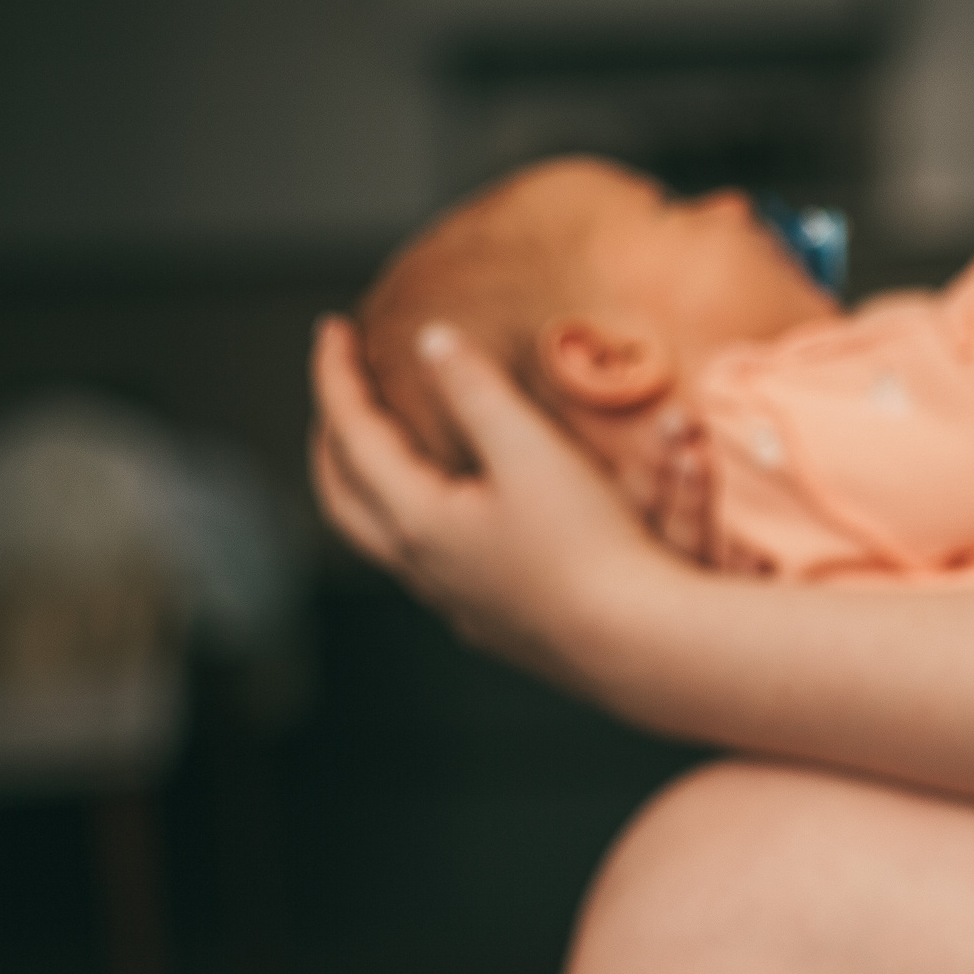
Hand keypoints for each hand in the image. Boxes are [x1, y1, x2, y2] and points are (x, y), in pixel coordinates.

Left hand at [309, 316, 675, 691]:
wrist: (640, 643)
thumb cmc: (589, 547)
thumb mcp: (531, 449)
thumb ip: (476, 389)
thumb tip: (432, 341)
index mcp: (419, 520)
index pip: (354, 436)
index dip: (338, 377)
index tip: (334, 330)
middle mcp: (425, 568)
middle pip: (345, 499)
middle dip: (332, 444)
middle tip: (340, 399)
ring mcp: (458, 604)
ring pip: (386, 540)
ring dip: (373, 489)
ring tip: (390, 458)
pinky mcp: (496, 627)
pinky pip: (432, 569)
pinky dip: (420, 526)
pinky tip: (457, 521)